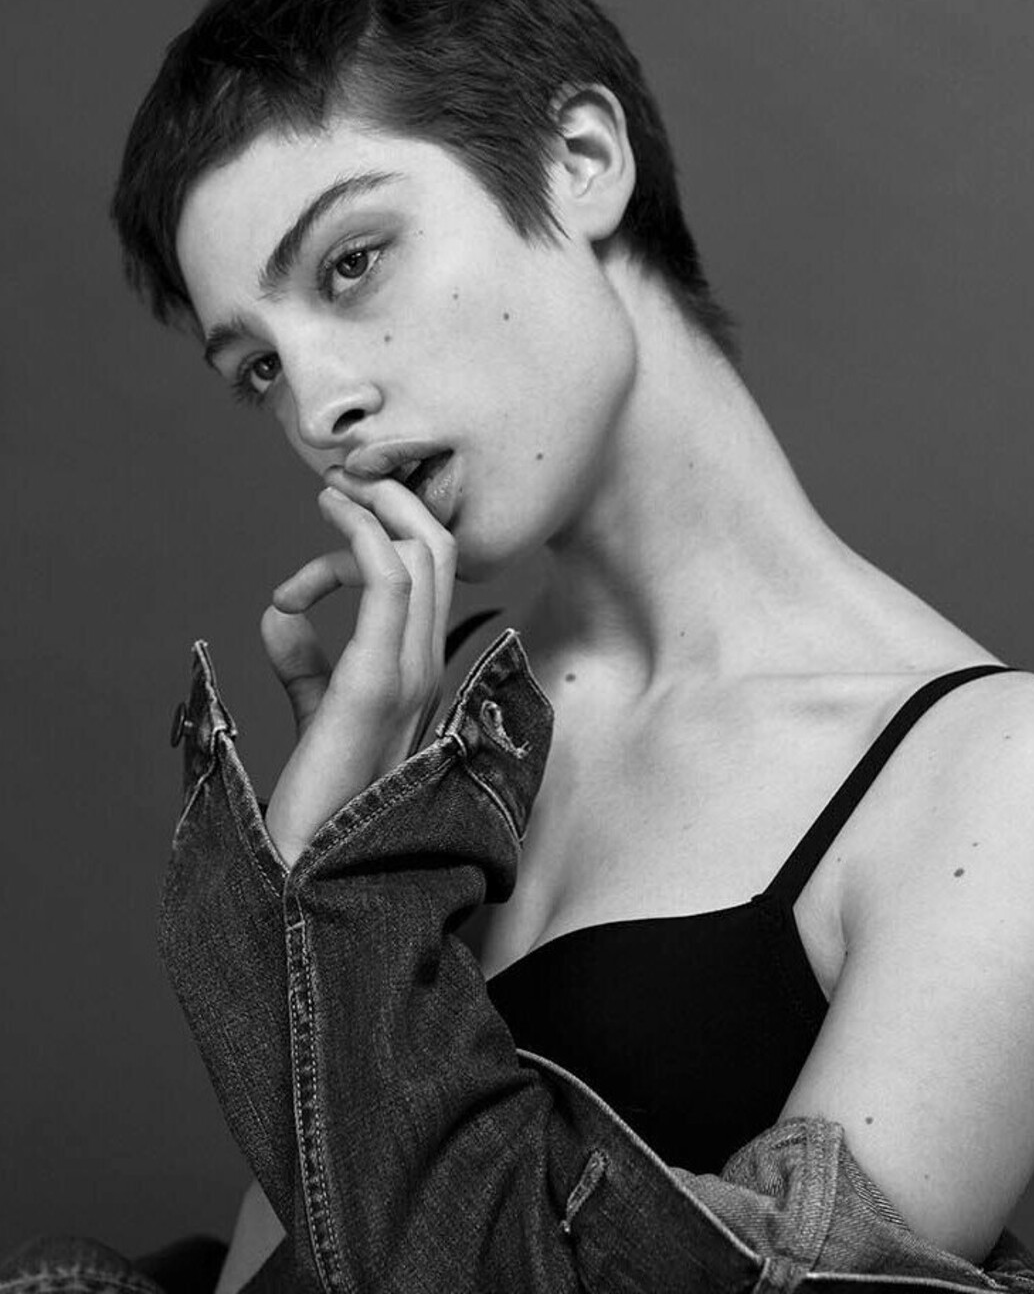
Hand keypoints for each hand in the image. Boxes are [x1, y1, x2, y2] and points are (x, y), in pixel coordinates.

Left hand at [259, 470, 456, 869]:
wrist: (317, 869)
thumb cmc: (321, 799)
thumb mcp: (319, 714)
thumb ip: (306, 666)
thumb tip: (280, 617)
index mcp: (418, 672)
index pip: (422, 579)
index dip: (367, 551)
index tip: (300, 582)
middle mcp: (425, 666)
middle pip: (437, 551)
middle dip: (394, 501)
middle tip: (342, 480)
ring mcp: (410, 673)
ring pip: (424, 555)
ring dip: (378, 506)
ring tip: (332, 488)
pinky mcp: (376, 682)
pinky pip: (389, 583)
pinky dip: (363, 536)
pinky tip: (332, 518)